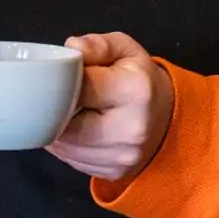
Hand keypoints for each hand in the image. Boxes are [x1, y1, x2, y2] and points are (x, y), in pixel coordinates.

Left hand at [47, 32, 175, 182]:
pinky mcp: (111, 172)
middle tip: (57, 96)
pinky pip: (70, 160)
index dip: (60, 82)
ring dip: (55, 129)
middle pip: (66, 123)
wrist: (165, 117)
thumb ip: (97, 45)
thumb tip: (72, 48)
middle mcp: (131, 129)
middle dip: (53, 110)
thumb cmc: (139, 79)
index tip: (59, 77)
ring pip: (64, 146)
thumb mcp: (124, 49)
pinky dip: (65, 144)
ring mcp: (122, 156)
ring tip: (66, 111)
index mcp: (135, 91)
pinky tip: (74, 128)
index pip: (79, 88)